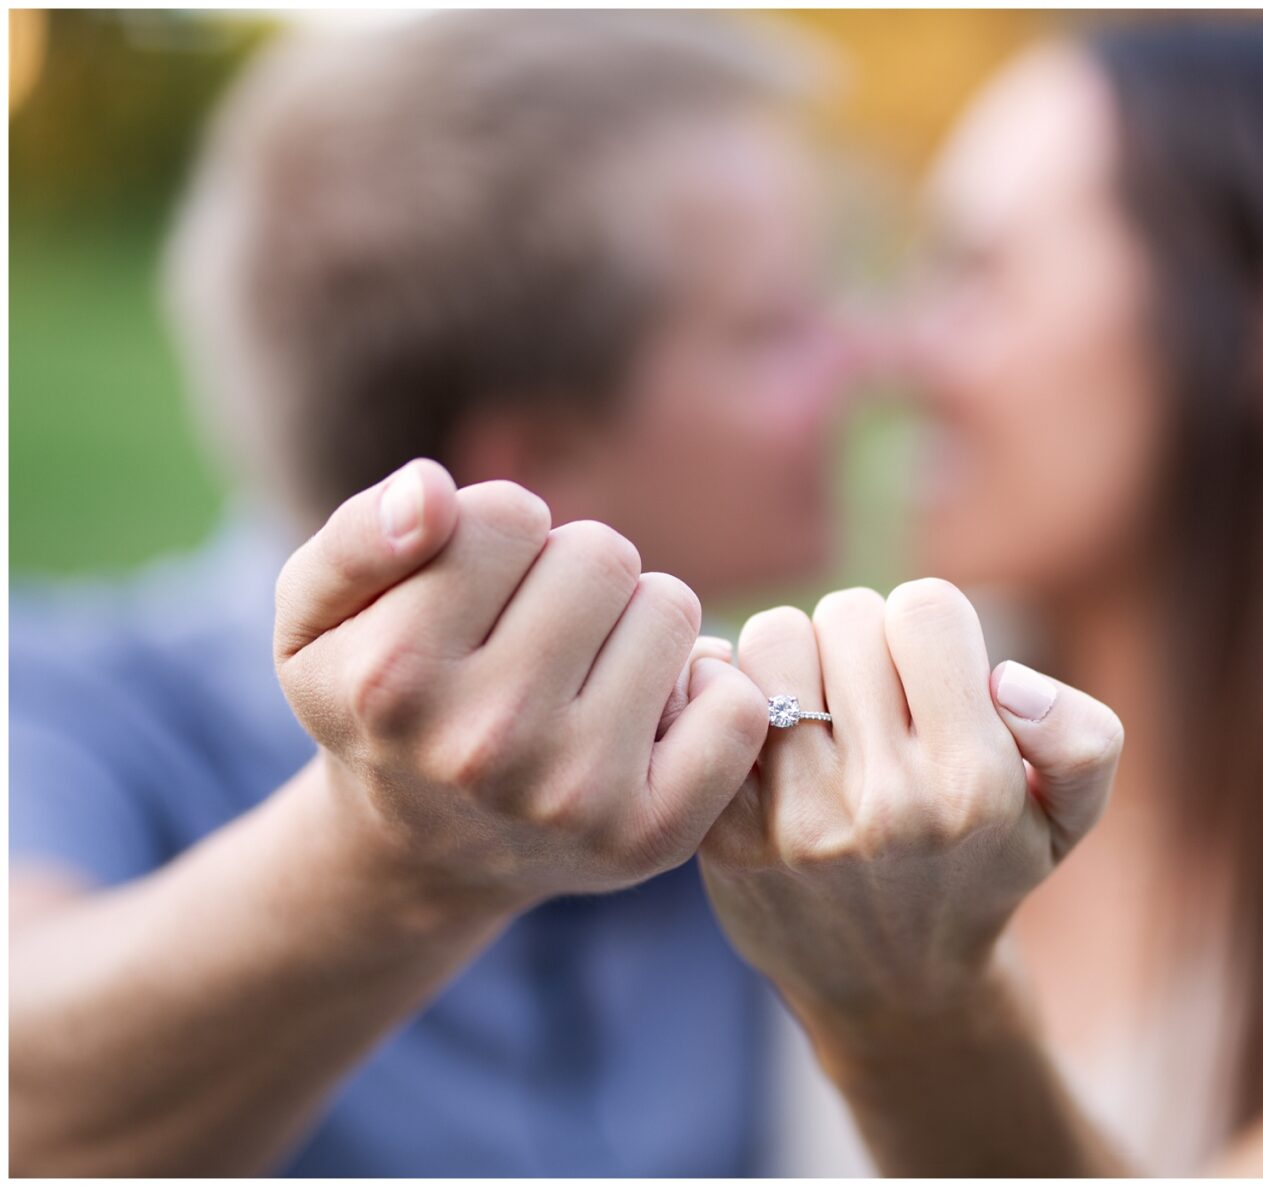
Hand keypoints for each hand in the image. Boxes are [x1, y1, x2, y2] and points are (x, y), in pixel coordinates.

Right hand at [274, 459, 770, 910]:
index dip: (500, 535)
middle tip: (539, 633)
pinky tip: (651, 717)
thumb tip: (430, 491)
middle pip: (600, 555)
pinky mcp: (651, 837)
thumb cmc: (379, 703)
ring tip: (585, 674)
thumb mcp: (316, 619)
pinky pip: (738, 705)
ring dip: (638, 624)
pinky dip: (708, 691)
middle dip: (576, 573)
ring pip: (670, 610)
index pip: (510, 514)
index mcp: (392, 679)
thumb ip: (357, 536)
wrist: (426, 851)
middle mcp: (482, 745)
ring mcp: (573, 797)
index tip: (477, 587)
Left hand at [698, 579, 1120, 1023]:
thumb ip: (1082, 735)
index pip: (927, 609)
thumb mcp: (1068, 817)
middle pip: (850, 615)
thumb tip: (1007, 681)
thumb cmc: (985, 872)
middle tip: (874, 695)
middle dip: (864, 641)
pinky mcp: (731, 836)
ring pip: (777, 640)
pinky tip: (765, 729)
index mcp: (978, 783)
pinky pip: (716, 699)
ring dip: (799, 658)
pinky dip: (733, 693)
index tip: (931, 677)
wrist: (895, 988)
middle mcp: (892, 804)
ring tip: (820, 705)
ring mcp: (803, 822)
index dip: (931, 630)